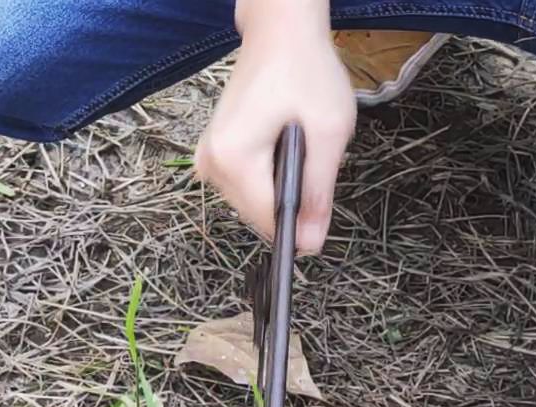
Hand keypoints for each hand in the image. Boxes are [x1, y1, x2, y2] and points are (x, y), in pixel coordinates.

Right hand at [194, 0, 353, 253]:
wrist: (279, 33)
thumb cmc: (305, 70)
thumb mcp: (327, 132)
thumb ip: (318, 192)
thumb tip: (310, 244)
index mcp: (233, 158)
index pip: (268, 222)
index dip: (301, 225)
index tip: (323, 208)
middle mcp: (211, 163)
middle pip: (259, 215)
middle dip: (292, 200)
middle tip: (311, 155)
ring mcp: (208, 159)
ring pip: (254, 204)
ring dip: (281, 187)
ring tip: (297, 144)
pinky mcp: (214, 155)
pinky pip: (247, 187)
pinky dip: (270, 176)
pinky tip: (282, 144)